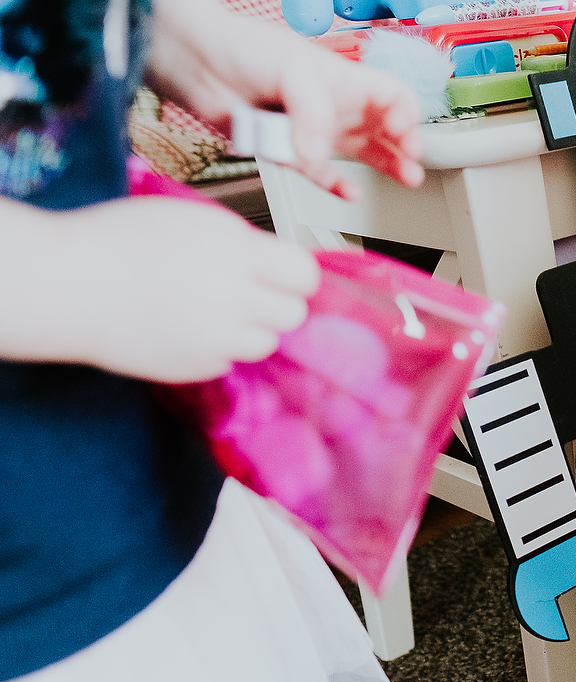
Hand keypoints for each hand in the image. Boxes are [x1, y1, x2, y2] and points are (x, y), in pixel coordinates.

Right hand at [11, 197, 317, 381]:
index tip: (284, 275)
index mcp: (236, 253)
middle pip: (294, 314)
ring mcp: (217, 338)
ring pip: (266, 343)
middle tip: (249, 294)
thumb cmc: (121, 240)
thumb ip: (242, 243)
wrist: (68, 284)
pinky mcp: (197, 366)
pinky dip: (216, 348)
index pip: (305, 275)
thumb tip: (277, 264)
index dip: (296, 275)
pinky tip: (184, 328)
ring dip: (249, 329)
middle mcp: (235, 298)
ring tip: (211, 310)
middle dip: (277, 303)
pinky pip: (229, 361)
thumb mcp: (192, 220)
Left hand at [146, 0, 424, 198]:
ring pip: (361, 154)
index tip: (405, 132)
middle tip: (413, 162)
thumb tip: (319, 154)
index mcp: (344, 79)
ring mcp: (313, 131)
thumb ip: (312, 113)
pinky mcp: (289, 151)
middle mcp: (334, 106)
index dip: (406, 113)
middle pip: (385, 128)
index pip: (392, 96)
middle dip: (404, 146)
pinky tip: (349, 192)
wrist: (195, 61)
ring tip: (405, 180)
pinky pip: (321, 174)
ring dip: (384, 168)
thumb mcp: (291, 69)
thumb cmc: (243, 47)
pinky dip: (336, 184)